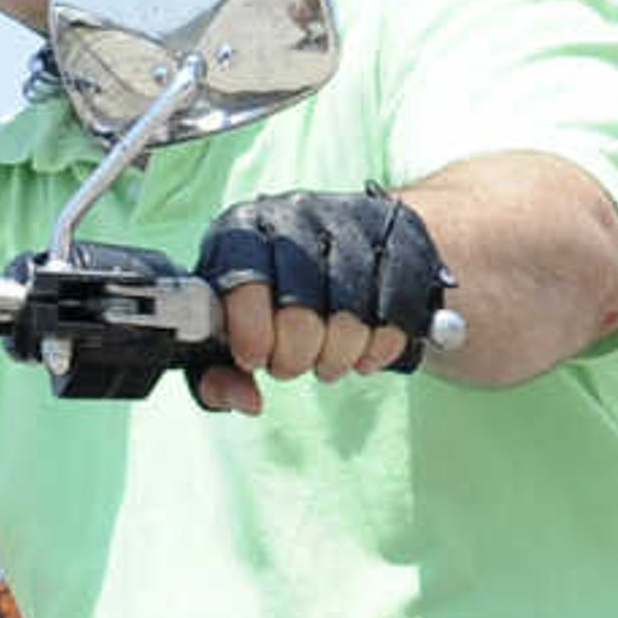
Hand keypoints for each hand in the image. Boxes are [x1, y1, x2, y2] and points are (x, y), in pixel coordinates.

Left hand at [190, 191, 451, 414]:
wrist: (339, 246)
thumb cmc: (269, 300)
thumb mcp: (229, 330)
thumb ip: (219, 374)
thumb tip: (248, 402)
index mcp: (241, 231)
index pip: (245, 284)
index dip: (251, 334)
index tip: (254, 358)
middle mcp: (296, 215)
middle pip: (300, 307)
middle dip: (294, 356)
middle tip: (289, 364)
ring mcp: (353, 223)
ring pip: (351, 316)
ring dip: (337, 357)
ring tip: (325, 359)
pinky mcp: (398, 240)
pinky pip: (393, 314)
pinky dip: (376, 348)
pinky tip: (359, 351)